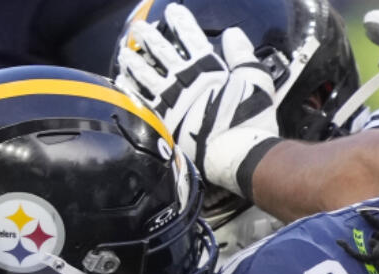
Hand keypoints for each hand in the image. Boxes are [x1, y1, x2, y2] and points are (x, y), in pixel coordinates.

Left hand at [115, 4, 280, 196]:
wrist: (235, 154)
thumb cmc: (250, 120)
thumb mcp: (256, 81)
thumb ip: (243, 55)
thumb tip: (233, 34)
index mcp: (207, 68)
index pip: (191, 38)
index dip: (180, 22)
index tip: (171, 11)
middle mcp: (185, 81)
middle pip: (162, 53)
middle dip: (149, 37)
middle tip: (138, 28)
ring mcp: (171, 101)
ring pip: (146, 75)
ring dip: (134, 61)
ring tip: (124, 52)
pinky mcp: (163, 122)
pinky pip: (141, 101)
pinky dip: (130, 89)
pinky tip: (122, 82)